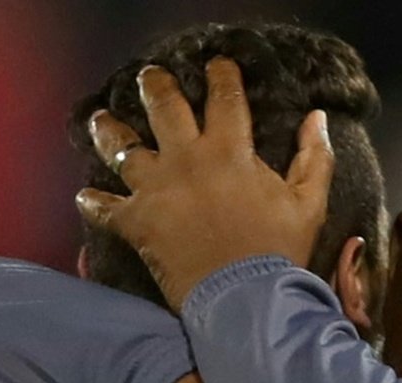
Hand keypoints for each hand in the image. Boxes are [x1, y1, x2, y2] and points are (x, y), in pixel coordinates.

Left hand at [75, 57, 334, 310]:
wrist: (244, 299)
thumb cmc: (279, 252)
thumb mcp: (310, 203)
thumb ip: (314, 157)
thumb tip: (317, 117)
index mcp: (230, 150)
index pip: (224, 98)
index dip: (221, 75)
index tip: (216, 65)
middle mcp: (187, 160)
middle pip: (164, 108)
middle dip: (155, 86)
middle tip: (149, 76)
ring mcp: (156, 189)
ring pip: (122, 148)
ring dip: (109, 131)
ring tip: (100, 120)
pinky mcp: (135, 222)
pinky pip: (105, 208)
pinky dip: (93, 203)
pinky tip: (85, 197)